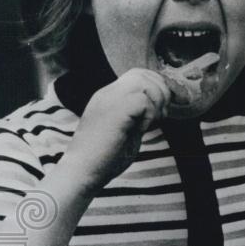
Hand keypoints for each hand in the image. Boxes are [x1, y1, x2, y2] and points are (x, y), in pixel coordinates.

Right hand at [64, 69, 171, 193]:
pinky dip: (149, 115)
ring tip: (149, 124)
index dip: (156, 87)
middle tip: (160, 117)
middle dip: (161, 93)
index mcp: (107, 96)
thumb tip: (159, 108)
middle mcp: (107, 92)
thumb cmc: (103, 157)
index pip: (137, 75)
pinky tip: (141, 130)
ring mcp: (110, 99)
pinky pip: (143, 101)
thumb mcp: (123, 129)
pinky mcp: (115, 110)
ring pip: (145, 83)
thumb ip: (136, 115)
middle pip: (143, 74)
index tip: (162, 109)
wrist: (82, 171)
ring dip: (156, 104)